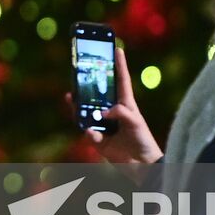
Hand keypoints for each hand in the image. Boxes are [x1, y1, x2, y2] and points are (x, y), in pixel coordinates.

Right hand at [67, 47, 162, 164]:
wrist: (142, 166)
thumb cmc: (143, 140)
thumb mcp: (135, 122)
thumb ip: (121, 112)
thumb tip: (103, 112)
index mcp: (125, 104)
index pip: (121, 80)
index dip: (119, 64)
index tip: (117, 48)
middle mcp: (112, 112)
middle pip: (97, 94)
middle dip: (86, 85)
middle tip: (77, 75)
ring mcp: (104, 125)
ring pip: (87, 111)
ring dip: (78, 106)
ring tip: (71, 98)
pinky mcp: (98, 140)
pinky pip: (88, 132)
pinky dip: (89, 132)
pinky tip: (92, 133)